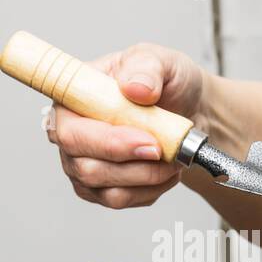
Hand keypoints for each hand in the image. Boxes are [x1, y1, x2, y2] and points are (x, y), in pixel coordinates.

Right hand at [49, 43, 206, 208]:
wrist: (191, 110)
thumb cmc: (167, 83)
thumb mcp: (160, 61)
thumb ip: (146, 68)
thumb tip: (134, 88)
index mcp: (72, 100)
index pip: (69, 132)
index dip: (107, 142)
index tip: (148, 139)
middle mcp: (71, 136)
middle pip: (86, 168)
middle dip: (134, 165)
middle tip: (166, 151)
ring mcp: (85, 166)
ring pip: (109, 191)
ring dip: (149, 178)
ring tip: (173, 157)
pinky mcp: (105, 189)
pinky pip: (126, 200)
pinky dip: (154, 188)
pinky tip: (167, 169)